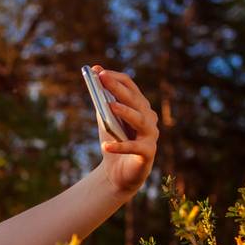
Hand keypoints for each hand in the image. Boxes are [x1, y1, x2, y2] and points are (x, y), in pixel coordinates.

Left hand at [92, 65, 158, 195]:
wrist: (118, 173)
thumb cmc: (114, 142)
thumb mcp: (106, 121)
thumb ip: (102, 103)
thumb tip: (93, 82)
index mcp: (140, 106)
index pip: (130, 86)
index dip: (114, 78)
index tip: (97, 70)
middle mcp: (149, 118)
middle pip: (134, 100)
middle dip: (117, 88)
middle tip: (102, 77)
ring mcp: (151, 135)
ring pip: (139, 120)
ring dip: (125, 112)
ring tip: (109, 106)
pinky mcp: (148, 153)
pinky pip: (134, 147)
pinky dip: (119, 146)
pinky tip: (105, 146)